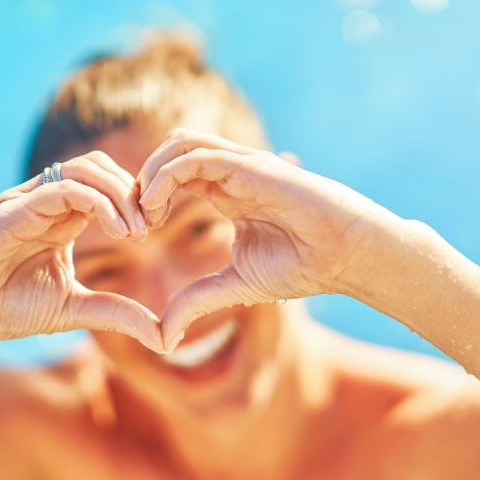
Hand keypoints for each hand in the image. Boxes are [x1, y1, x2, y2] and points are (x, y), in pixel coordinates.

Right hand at [0, 151, 163, 352]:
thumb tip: (166, 337)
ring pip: (84, 169)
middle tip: (150, 226)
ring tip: (136, 230)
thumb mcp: (76, 310)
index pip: (107, 184)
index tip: (154, 229)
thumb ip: (118, 314)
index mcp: (61, 217)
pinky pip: (63, 189)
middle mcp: (45, 201)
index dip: (136, 200)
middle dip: (132, 191)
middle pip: (100, 165)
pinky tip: (117, 231)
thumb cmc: (7, 309)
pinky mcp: (13, 209)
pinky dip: (98, 202)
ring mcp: (27, 200)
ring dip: (119, 194)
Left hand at [137, 129, 392, 348]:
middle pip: (169, 150)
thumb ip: (196, 300)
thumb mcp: (234, 286)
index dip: (147, 197)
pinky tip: (156, 208)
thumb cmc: (302, 265)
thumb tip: (164, 337)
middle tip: (133, 221)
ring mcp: (241, 165)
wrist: (346, 256)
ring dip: (149, 173)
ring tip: (143, 212)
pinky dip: (165, 176)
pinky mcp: (251, 166)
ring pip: (178, 142)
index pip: (172, 174)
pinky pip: (195, 156)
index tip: (137, 233)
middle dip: (141, 179)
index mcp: (226, 192)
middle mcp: (230, 172)